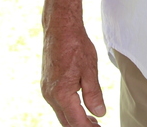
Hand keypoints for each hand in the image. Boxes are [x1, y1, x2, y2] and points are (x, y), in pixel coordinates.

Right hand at [41, 0, 104, 125]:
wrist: (60, 28)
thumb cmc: (76, 45)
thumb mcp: (90, 69)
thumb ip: (94, 94)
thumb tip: (99, 113)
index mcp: (61, 94)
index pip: (76, 122)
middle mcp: (50, 95)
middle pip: (66, 122)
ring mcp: (46, 90)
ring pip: (61, 113)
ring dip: (76, 120)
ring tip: (93, 121)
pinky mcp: (47, 84)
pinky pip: (58, 104)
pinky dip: (69, 110)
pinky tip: (81, 107)